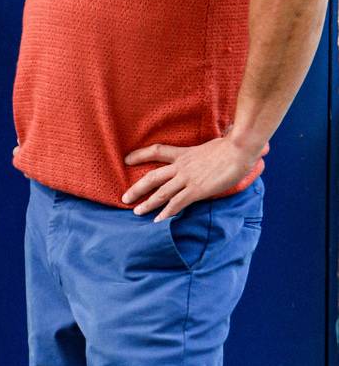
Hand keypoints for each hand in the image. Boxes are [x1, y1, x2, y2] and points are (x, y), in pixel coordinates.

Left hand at [122, 135, 262, 219]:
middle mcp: (182, 167)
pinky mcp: (197, 189)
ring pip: (161, 192)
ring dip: (147, 204)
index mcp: (184, 154)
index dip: (140, 155)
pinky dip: (166, 213)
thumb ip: (206, 150)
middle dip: (137, 188)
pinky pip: (177, 203)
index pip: (157, 151)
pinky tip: (157, 221)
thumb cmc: (233, 145)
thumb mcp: (213, 144)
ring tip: (136, 212)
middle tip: (124, 197)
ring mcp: (188, 178)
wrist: (241, 148)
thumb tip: (213, 147)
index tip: (127, 159)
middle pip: (152, 177)